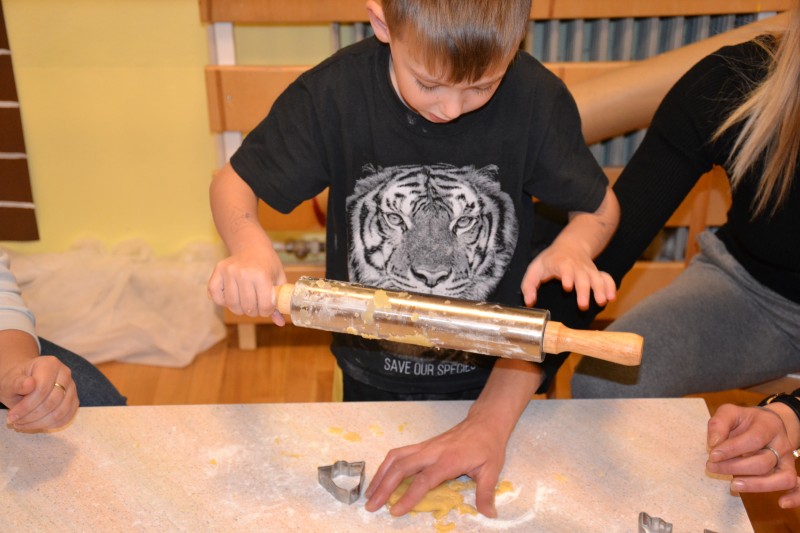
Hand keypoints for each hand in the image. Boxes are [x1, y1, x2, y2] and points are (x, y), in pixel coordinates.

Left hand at [3, 355, 78, 431]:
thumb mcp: (10, 381)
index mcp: (49, 364)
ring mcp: (72, 387)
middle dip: (32, 416)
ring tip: (23, 424)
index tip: (12, 416)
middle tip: (16, 422)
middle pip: (53, 401)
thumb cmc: (17, 382)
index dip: (27, 406)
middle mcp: (65, 373)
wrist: (26, 382)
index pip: (42, 389)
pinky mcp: (74, 400)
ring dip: (40, 423)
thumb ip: (17, 383)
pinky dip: (50, 425)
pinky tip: (35, 424)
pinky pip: (66, 417)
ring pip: (61, 412)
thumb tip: (29, 384)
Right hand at [207, 246, 286, 324]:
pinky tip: (233, 297)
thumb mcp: (278, 279)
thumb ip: (280, 300)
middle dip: (255, 312)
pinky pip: (216, 297)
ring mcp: (228, 272)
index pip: (265, 306)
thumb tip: (280, 323)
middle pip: (248, 307)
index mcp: (261, 275)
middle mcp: (243, 273)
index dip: (268, 311)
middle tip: (258, 306)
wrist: (251, 245)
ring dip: (240, 309)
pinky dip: (223, 301)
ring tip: (246, 302)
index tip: (268, 307)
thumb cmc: (267, 263)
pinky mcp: (217, 272)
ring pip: (232, 305)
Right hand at [364, 410, 508, 517]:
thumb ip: (486, 493)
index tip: (395, 511)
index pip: (424, 480)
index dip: (408, 497)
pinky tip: (380, 477)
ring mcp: (425, 447)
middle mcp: (432, 452)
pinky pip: (399, 454)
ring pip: (395, 458)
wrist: (484, 422)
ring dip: (380, 475)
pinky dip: (386, 466)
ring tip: (369, 493)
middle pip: (401, 467)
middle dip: (383, 487)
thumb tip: (489, 514)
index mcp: (448, 460)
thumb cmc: (487, 446)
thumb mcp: (491, 470)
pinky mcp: (422, 445)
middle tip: (371, 505)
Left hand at [521, 241, 615, 309]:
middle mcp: (576, 266)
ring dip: (600, 290)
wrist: (570, 246)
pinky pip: (606, 278)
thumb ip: (529, 286)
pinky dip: (611, 286)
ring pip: (596, 278)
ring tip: (602, 302)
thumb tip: (529, 302)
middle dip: (583, 291)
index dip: (567, 276)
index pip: (564, 268)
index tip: (567, 286)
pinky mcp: (596, 273)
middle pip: (582, 277)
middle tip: (582, 305)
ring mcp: (588, 270)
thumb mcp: (534, 269)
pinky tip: (612, 298)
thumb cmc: (549, 261)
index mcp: (559, 263)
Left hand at [706, 404, 799, 507]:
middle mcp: (782, 443)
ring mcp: (787, 460)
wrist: (767, 424)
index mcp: (768, 425)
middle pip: (763, 462)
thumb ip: (719, 424)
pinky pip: (798, 487)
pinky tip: (781, 503)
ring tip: (732, 485)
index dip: (732, 449)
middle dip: (735, 467)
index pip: (754, 439)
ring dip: (755, 485)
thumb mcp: (729, 413)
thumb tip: (714, 443)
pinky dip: (795, 497)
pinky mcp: (788, 473)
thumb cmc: (745, 421)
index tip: (713, 455)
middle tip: (712, 467)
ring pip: (781, 478)